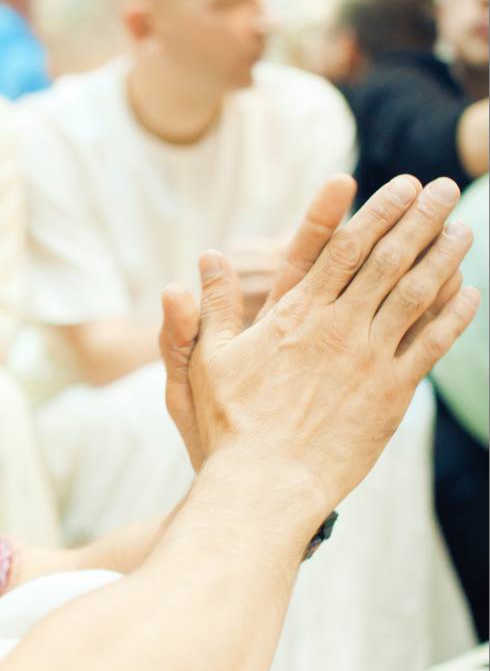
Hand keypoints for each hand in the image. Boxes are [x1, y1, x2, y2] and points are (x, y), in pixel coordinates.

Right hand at [181, 175, 478, 522]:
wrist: (266, 484)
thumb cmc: (230, 427)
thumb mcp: (207, 361)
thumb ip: (212, 308)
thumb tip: (206, 259)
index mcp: (296, 313)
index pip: (343, 247)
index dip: (375, 211)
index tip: (399, 186)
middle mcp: (338, 326)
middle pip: (388, 259)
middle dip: (419, 218)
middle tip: (441, 189)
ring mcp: (369, 358)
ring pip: (416, 293)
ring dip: (443, 256)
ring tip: (462, 227)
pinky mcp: (390, 394)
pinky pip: (431, 345)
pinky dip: (454, 315)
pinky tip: (470, 293)